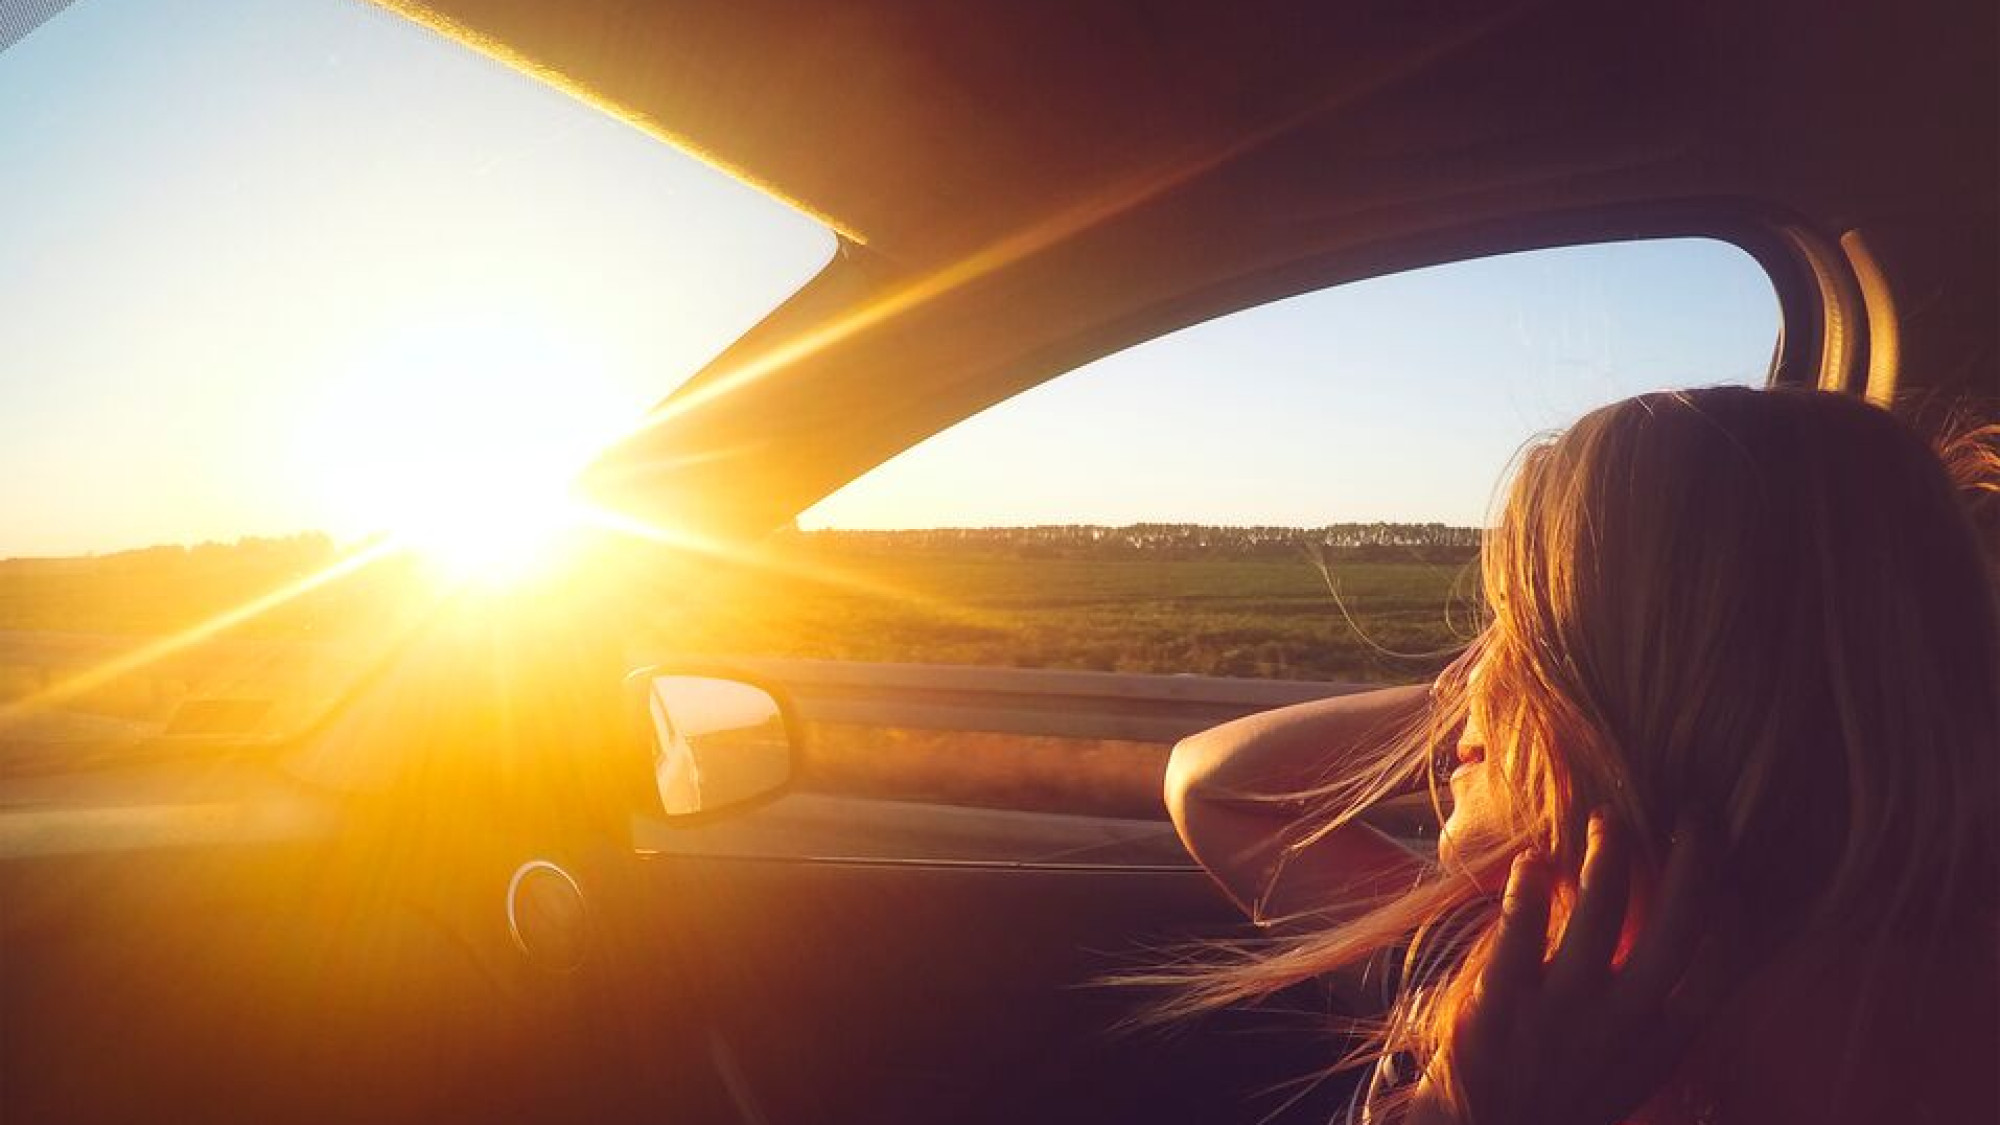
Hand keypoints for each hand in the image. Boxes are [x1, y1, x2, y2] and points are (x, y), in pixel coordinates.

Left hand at [1408, 814, 1728, 1124]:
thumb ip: (1657, 1015)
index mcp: (1659, 1042)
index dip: (1736, 912)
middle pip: (1676, 929)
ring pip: (1599, 915)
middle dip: (1692, 863)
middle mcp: (1619, 1023)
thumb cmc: (1560, 1094)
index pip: (1720, 970)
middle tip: (1691, 810)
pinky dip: (1530, 887)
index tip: (1735, 866)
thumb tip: (1688, 948)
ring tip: (1605, 818)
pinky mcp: (1500, 1002)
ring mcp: (1560, 1011)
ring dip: (1607, 857)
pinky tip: (1534, 858)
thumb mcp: (1630, 1069)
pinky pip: (1521, 929)